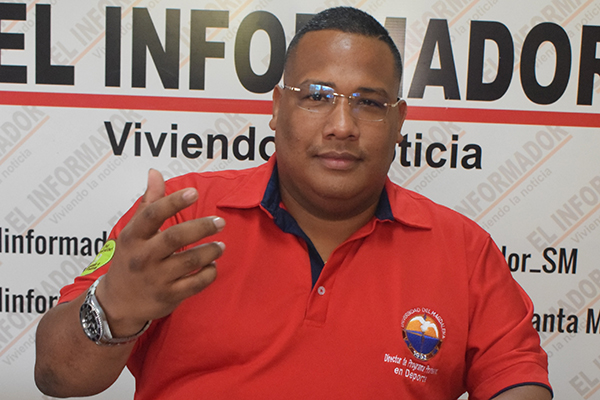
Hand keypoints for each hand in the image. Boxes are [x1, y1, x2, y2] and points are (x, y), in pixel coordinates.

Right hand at [94, 169, 224, 336]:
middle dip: (201, 227)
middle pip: (175, 237)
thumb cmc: (130, 259)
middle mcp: (143, 257)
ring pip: (189, 261)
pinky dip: (208, 273)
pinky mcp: (168, 296)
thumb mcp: (133, 231)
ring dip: (210, 251)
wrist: (117, 303)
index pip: (152, 215)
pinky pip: (195, 284)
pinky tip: (212, 265)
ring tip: (220, 245)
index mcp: (133, 237)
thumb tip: (155, 173)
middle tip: (220, 222)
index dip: (173, 202)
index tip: (194, 192)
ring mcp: (156, 278)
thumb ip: (148, 202)